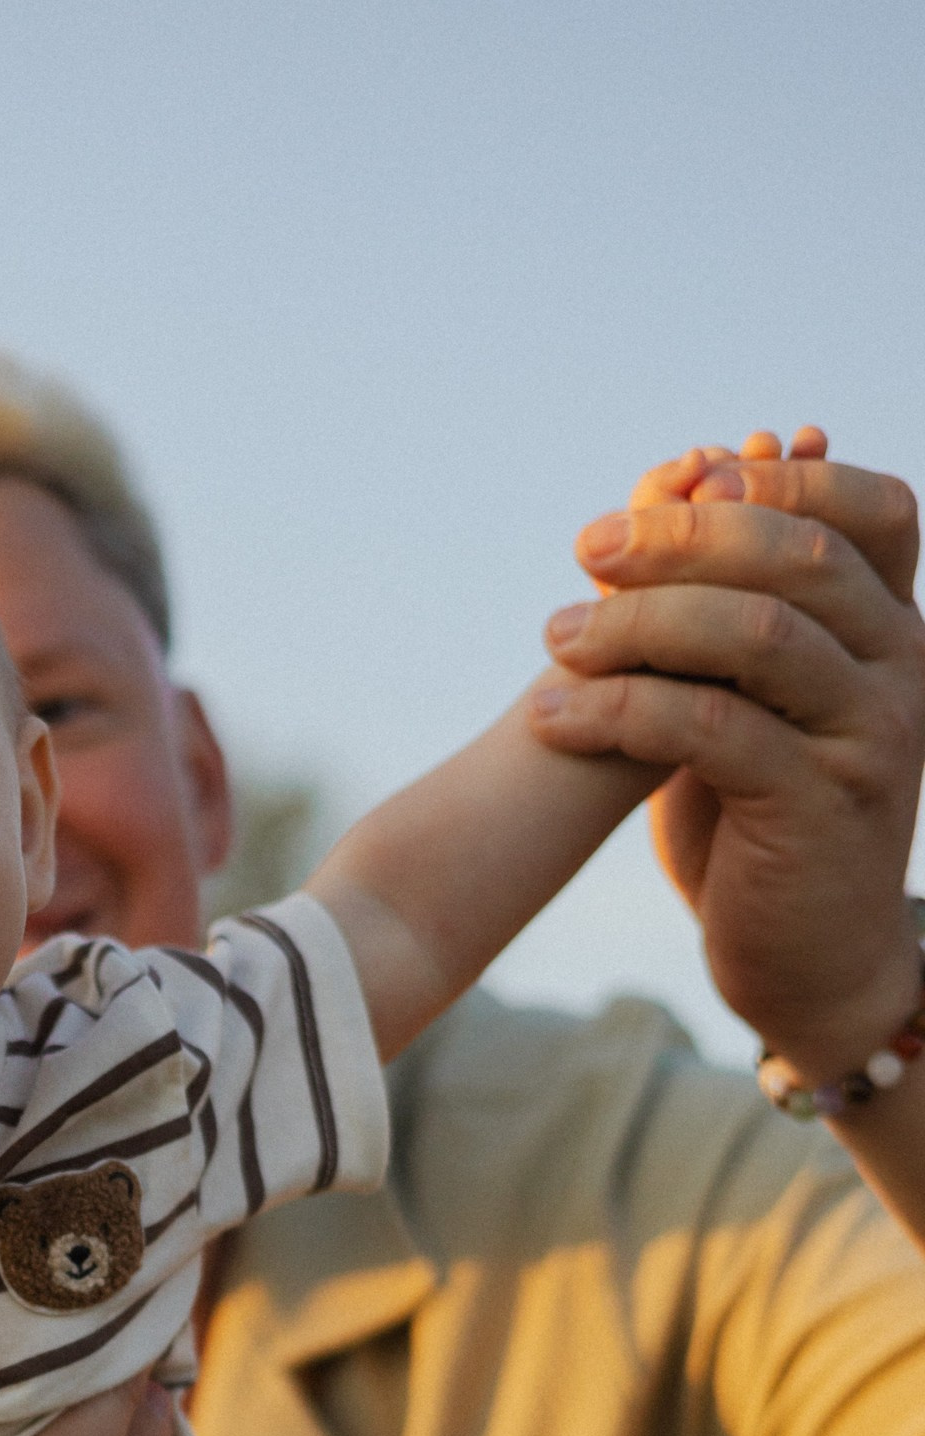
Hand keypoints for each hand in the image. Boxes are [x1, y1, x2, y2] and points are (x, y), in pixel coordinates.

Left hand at [529, 429, 924, 1079]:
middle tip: (587, 548)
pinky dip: (620, 709)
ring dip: (639, 623)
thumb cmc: (764, 816)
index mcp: (896, 628)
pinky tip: (551, 714)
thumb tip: (706, 467)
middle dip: (682, 539)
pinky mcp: (815, 807)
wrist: (810, 961)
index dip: (774, 482)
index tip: (668, 483)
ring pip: (755, 636)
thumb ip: (739, 603)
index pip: (873, 510)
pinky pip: (712, 729)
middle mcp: (904, 670)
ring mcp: (869, 739)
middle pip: (800, 559)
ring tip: (554, 637)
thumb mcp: (756, 698)